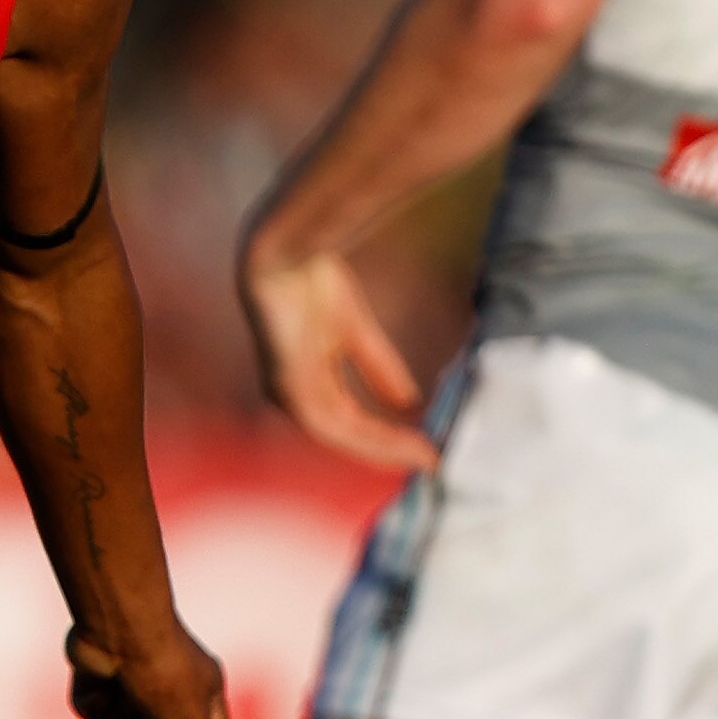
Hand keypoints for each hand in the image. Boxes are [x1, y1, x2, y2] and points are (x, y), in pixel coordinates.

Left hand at [66, 624, 232, 718]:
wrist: (118, 630)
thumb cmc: (164, 674)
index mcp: (203, 689)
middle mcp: (169, 684)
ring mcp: (131, 680)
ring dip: (121, 718)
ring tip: (125, 693)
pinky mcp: (98, 677)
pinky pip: (94, 712)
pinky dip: (95, 704)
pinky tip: (100, 686)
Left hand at [241, 245, 438, 472]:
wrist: (284, 257)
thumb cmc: (309, 283)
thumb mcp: (356, 332)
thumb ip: (378, 366)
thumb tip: (408, 401)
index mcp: (305, 380)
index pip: (350, 418)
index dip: (388, 434)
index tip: (425, 445)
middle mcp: (293, 395)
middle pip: (350, 434)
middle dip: (393, 448)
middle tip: (433, 461)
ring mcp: (289, 397)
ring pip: (347, 436)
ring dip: (388, 447)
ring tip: (425, 456)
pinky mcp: (292, 393)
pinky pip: (338, 427)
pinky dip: (374, 438)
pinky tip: (403, 444)